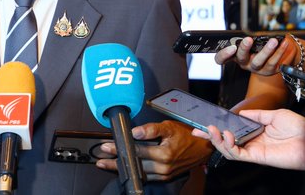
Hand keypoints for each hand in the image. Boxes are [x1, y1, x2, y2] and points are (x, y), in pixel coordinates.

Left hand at [96, 120, 212, 180]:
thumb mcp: (169, 127)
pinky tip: (125, 170)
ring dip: (123, 170)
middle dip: (116, 162)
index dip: (120, 149)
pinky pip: (147, 177)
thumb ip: (150, 129)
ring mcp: (164, 174)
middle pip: (134, 165)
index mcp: (163, 155)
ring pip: (138, 173)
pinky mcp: (165, 177)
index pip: (136, 151)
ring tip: (108, 165)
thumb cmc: (186, 135)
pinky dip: (134, 174)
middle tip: (102, 159)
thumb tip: (134, 132)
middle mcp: (163, 167)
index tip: (107, 146)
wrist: (203, 148)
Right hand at [191, 109, 304, 170]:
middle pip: (226, 141)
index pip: (233, 130)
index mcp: (257, 131)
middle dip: (210, 136)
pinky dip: (228, 145)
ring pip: (228, 150)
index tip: (208, 121)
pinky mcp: (257, 157)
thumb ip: (256, 114)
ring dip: (217, 140)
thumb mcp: (275, 114)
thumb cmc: (299, 127)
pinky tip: (226, 135)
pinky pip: (238, 154)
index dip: (220, 127)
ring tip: (211, 130)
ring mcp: (254, 150)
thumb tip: (241, 112)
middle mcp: (253, 142)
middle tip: (197, 130)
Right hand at [214, 36, 295, 75]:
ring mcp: (256, 68)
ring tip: (273, 41)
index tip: (231, 48)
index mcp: (234, 56)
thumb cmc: (257, 46)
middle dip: (244, 48)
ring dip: (266, 50)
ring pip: (259, 61)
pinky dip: (280, 51)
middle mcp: (244, 63)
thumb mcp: (248, 42)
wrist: (273, 57)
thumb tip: (250, 30)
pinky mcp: (269, 70)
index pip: (221, 59)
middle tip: (248, 39)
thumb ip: (244, 38)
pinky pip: (274, 62)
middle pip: (241, 58)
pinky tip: (284, 42)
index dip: (224, 55)